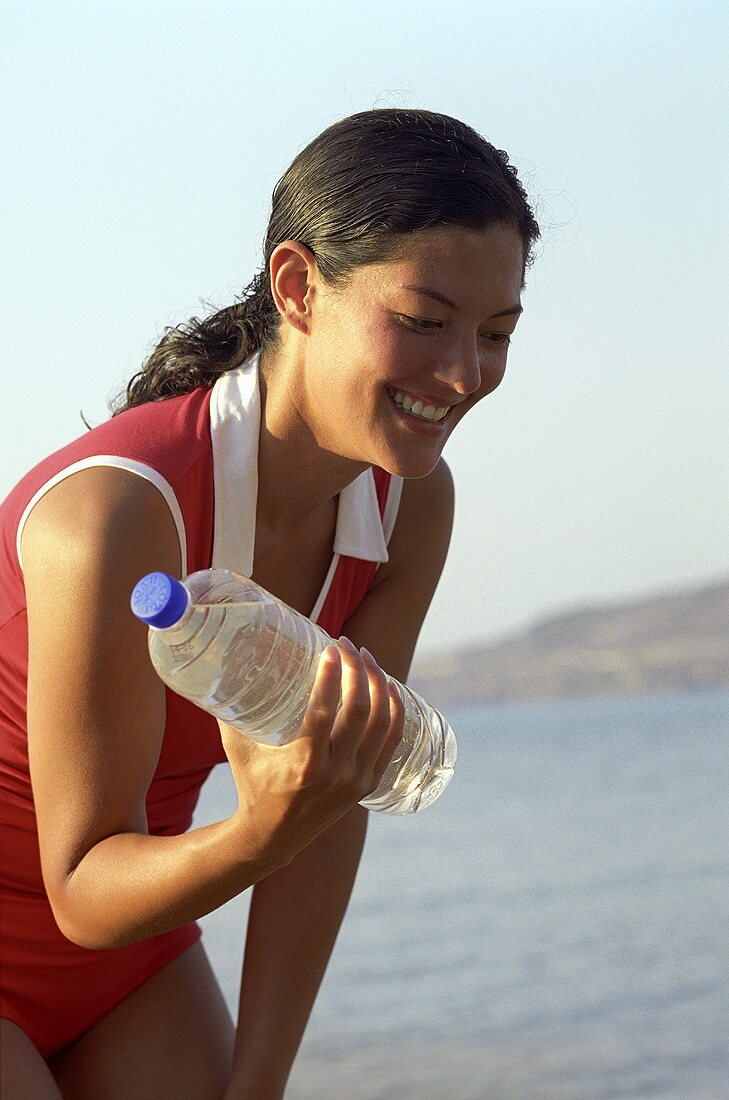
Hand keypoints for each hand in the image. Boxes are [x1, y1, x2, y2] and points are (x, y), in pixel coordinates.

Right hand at [218, 638, 404, 866]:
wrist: (273, 836)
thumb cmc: (252, 784)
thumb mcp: (237, 748)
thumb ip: (230, 710)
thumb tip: (222, 666)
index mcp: (303, 763)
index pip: (324, 711)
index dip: (331, 675)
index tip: (331, 647)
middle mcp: (335, 773)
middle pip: (357, 711)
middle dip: (357, 670)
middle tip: (349, 645)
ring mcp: (355, 780)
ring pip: (380, 723)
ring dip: (379, 684)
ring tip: (368, 658)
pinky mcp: (368, 783)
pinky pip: (390, 741)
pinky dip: (395, 712)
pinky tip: (390, 688)